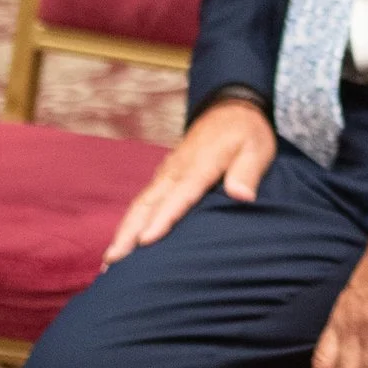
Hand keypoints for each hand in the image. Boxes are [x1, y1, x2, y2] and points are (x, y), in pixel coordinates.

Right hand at [104, 95, 276, 262]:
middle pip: (148, 203)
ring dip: (124, 230)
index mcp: (200, 165)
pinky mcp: (166, 174)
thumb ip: (247, 172)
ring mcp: (168, 171)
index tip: (146, 241)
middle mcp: (177, 170)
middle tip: (112, 261)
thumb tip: (242, 195)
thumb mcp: (256, 148)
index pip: (179, 196)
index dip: (162, 219)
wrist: (231, 106)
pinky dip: (131, 220)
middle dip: (129, 232)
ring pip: (141, 203)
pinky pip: (145, 199)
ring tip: (110, 259)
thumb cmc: (246, 132)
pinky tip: (124, 239)